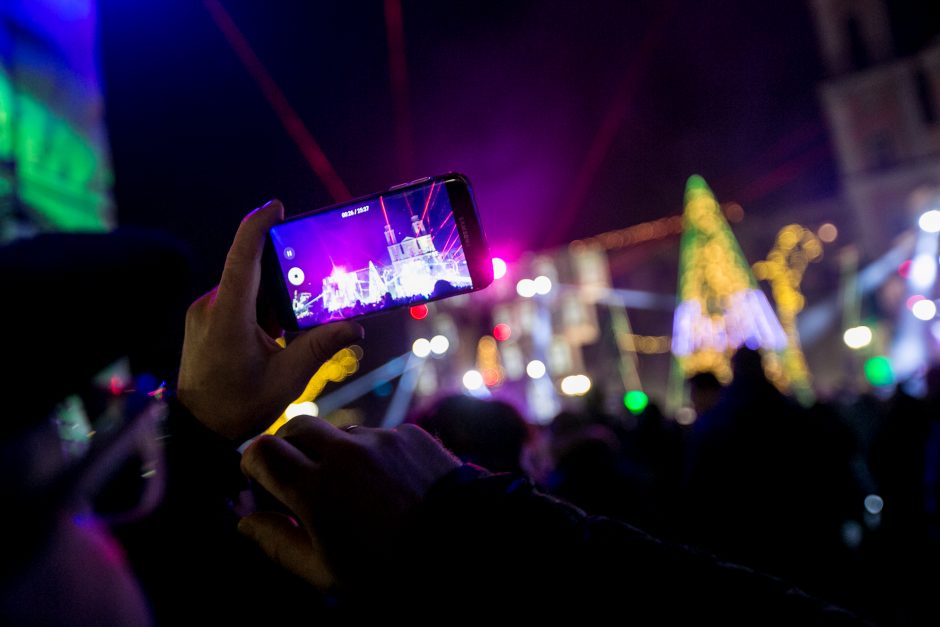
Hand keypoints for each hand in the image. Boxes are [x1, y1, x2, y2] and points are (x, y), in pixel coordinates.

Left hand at [177, 201, 362, 440]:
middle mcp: (210, 306)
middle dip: (283, 276)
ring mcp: (204, 312)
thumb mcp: (287, 379)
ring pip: (245, 288)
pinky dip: (260, 309)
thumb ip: (321, 347)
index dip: (259, 225)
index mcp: (228, 315)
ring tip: (291, 329)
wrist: (198, 429)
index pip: (242, 256)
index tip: (277, 206)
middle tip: (311, 288)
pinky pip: (236, 301)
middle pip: (250, 270)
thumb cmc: (238, 406)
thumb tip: (356, 326)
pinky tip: (276, 334)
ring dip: (272, 299)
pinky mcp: (205, 320)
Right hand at [237, 416, 460, 590]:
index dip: (252, 463)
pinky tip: (389, 485)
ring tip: (351, 489)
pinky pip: (378, 436)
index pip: (262, 451)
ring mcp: (380, 439)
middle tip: (295, 475)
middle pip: (297, 427)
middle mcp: (344, 454)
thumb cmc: (389, 570)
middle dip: (289, 447)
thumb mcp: (326, 571)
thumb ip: (277, 543)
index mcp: (316, 489)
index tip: (258, 479)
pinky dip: (372, 455)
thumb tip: (245, 521)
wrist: (464, 547)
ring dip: (333, 453)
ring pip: (339, 432)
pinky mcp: (411, 433)